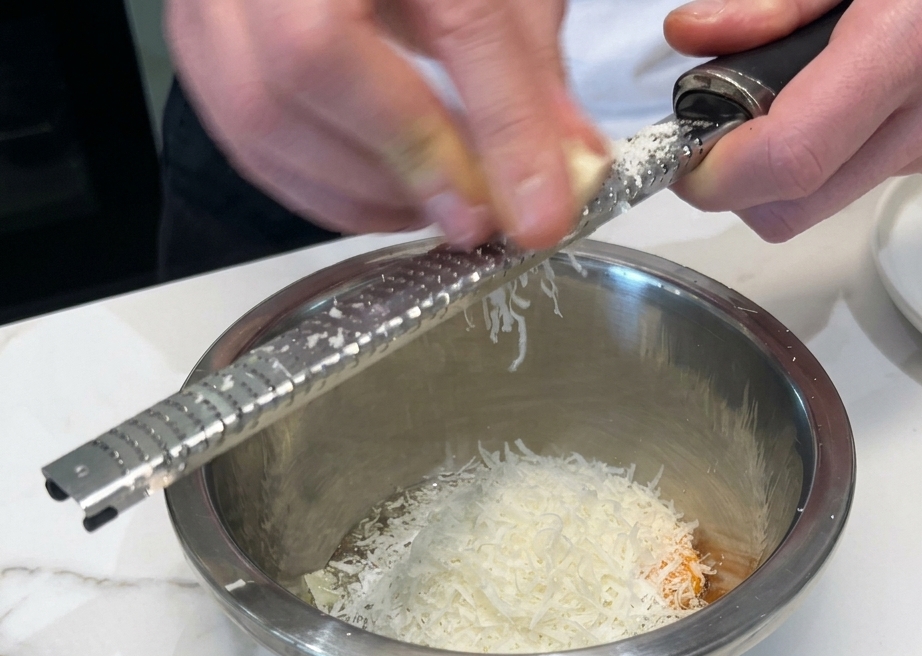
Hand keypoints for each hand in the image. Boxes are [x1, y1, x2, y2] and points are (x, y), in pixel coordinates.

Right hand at [165, 0, 603, 248]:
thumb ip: (527, 66)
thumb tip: (569, 167)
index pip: (455, 12)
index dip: (500, 121)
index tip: (536, 210)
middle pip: (312, 60)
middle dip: (411, 163)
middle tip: (477, 216)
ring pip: (264, 115)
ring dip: (367, 193)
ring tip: (438, 210)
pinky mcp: (199, 44)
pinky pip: (247, 144)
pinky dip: (325, 193)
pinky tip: (386, 200)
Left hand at [664, 0, 921, 240]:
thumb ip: (770, 0)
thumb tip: (690, 36)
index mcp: (917, 39)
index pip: (789, 161)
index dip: (718, 176)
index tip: (684, 159)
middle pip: (794, 208)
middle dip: (738, 188)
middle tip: (721, 134)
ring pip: (826, 204)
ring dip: (786, 172)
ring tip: (796, 100)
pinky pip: (867, 181)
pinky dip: (837, 155)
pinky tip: (855, 100)